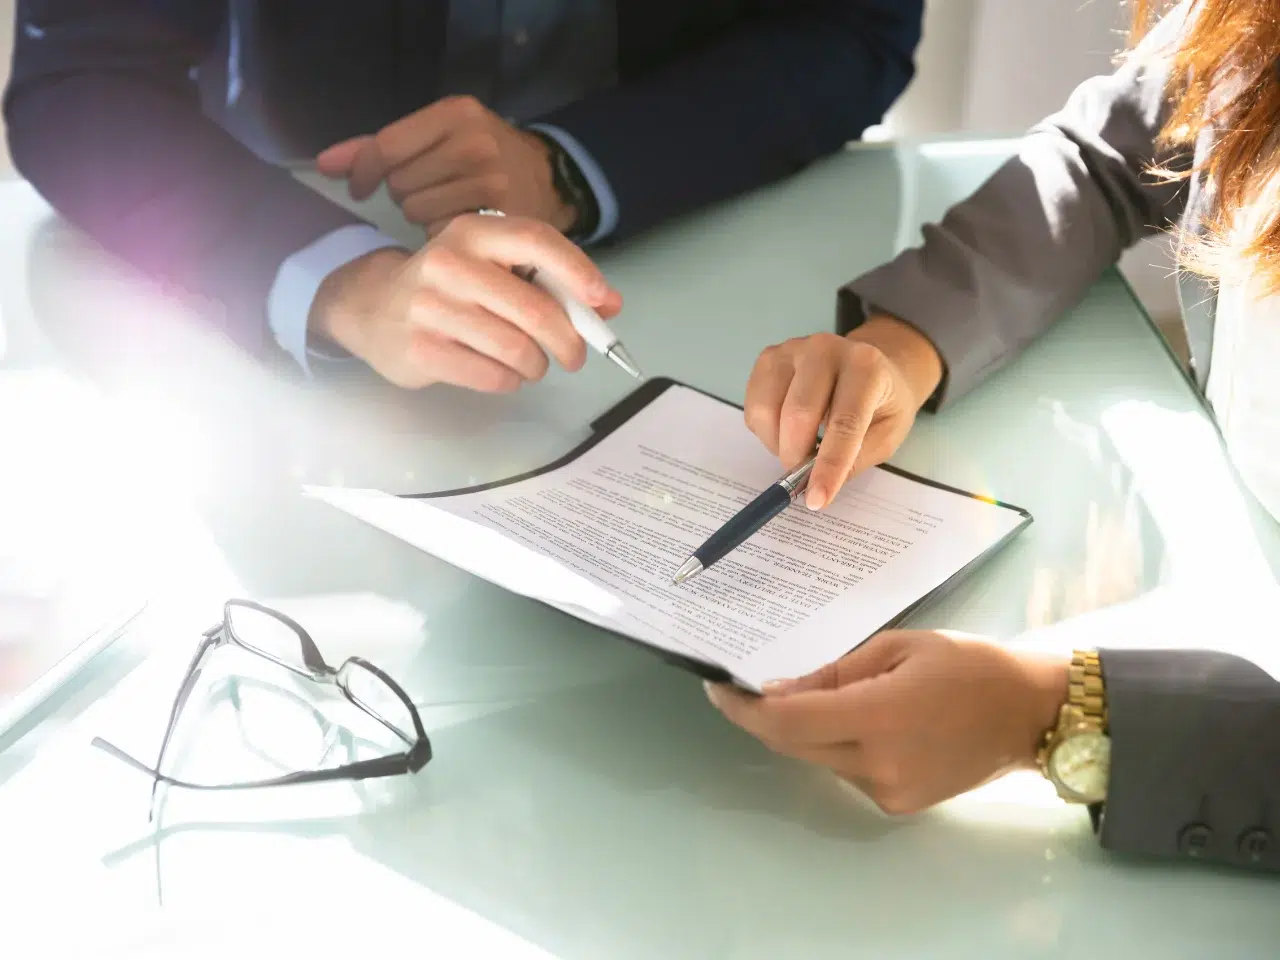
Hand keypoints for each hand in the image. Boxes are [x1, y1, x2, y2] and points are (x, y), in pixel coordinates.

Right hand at [309, 213, 620, 390]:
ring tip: (531, 363)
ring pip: (516, 349)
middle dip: (568, 341)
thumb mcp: (494, 268)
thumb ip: (551, 282)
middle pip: (535, 310)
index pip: (536, 240)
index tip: (601, 301)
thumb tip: (609, 306)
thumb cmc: (450, 288)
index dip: (577, 271)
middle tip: (575, 355)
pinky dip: (509, 381)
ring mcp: (430, 307)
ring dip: (536, 365)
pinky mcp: (420, 349)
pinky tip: (502, 372)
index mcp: (473, 232)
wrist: (372, 307)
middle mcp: (449, 262)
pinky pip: (492, 376)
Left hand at [316, 96, 575, 235]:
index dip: (364, 172)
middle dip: (404, 193)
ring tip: (443, 208)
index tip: (361, 188)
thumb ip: (377, 147)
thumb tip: (323, 165)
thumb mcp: (436, 135)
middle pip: (401, 183)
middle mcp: (475, 142)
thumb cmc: (479, 157)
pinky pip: (442, 233)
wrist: (547, 180)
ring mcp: (491, 180)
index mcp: (455, 113)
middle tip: (426, 193)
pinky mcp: (500, 216)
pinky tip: (458, 225)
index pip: (387, 145)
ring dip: (420, 216)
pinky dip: (442, 234)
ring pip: (418, 211)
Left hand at [705, 631, 1067, 814]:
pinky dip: (838, 746)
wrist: (1030, 713)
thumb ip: (835, 673)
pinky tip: (860, 720)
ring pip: (819, 759)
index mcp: (878, 717)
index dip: (744, 709)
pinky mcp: (899, 804)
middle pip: (795, 744)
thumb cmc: (967, 665)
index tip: (718, 689)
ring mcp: (888, 791)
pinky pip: (847, 772)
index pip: (787, 721)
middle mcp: (877, 764)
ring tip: (821, 695)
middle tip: (748, 687)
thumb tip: (779, 690)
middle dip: (765, 718)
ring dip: (806, 730)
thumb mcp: (897, 648)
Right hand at [743, 314, 942, 509]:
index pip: (844, 422)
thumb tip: (814, 482)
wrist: (870, 364)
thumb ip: (854, 459)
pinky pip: (754, 407)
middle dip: (796, 456)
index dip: (829, 466)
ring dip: (778, 444)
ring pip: (768, 410)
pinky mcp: (769, 358)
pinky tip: (786, 431)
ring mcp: (792, 349)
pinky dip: (765, 432)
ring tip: (799, 448)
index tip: (817, 500)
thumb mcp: (887, 435)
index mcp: (866, 367)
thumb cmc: (881, 402)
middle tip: (803, 476)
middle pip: (798, 414)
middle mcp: (826, 349)